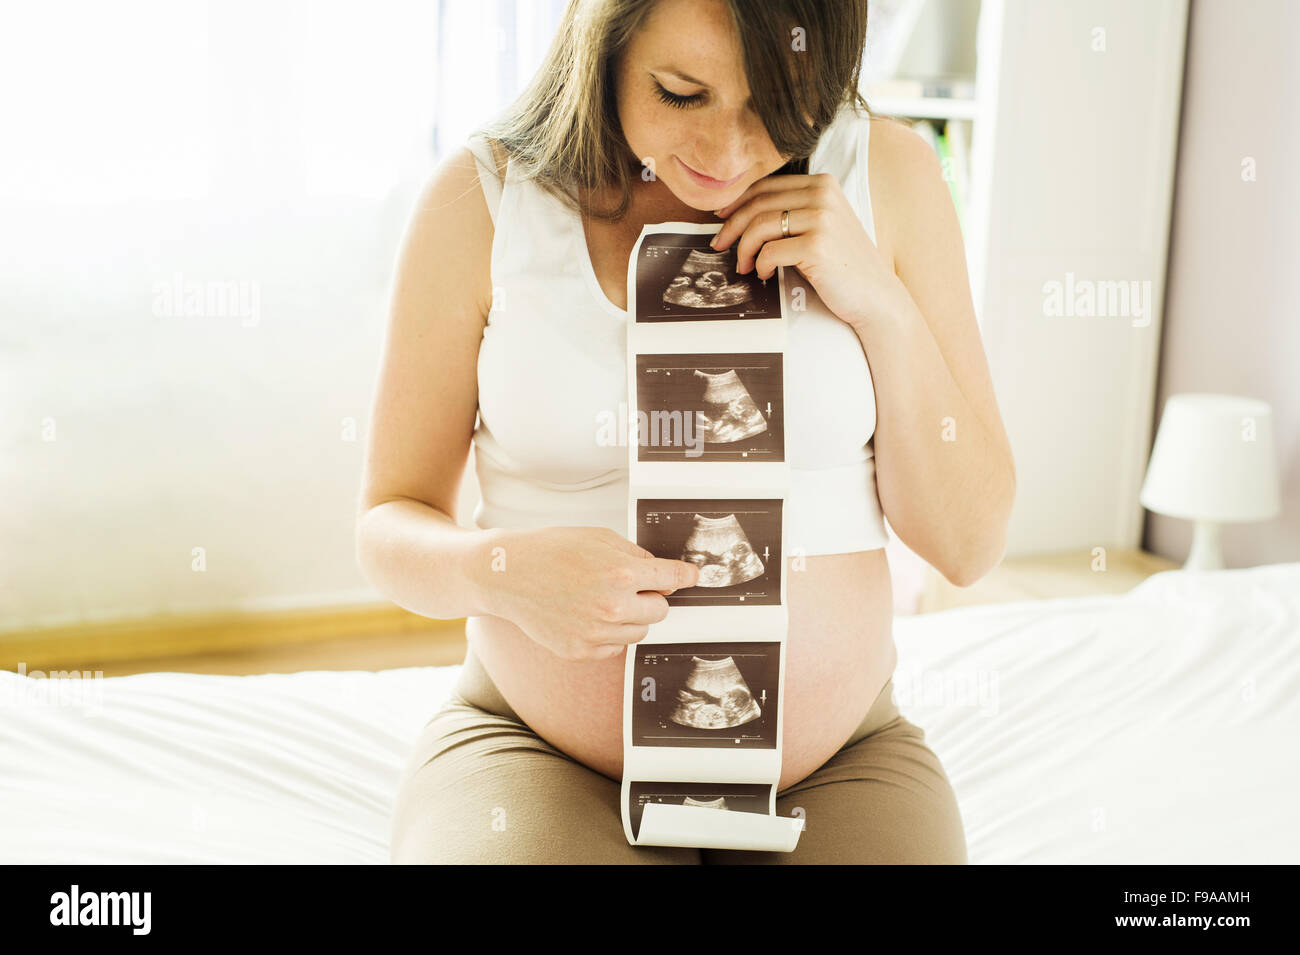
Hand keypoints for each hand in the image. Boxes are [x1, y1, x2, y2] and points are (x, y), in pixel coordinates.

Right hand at [480, 526, 698, 661]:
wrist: (507, 574)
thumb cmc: (552, 550)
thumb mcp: (599, 538)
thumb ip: (636, 556)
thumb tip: (665, 576)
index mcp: (621, 573)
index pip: (672, 578)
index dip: (685, 576)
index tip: (691, 577)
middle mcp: (613, 607)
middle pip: (661, 610)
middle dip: (651, 596)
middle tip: (629, 584)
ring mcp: (596, 633)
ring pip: (639, 630)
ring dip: (631, 615)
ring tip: (602, 598)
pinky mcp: (581, 651)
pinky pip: (615, 646)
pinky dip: (609, 632)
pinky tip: (586, 614)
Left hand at [710, 172, 904, 329]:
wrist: (875, 296)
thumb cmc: (842, 265)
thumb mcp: (820, 227)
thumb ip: (792, 212)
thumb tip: (739, 213)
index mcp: (823, 184)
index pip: (766, 186)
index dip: (737, 201)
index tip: (721, 218)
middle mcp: (823, 194)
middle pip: (758, 204)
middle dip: (732, 226)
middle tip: (719, 245)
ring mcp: (822, 218)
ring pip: (759, 226)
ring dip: (743, 249)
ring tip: (743, 266)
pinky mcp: (817, 245)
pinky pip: (770, 251)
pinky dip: (760, 265)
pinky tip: (763, 275)